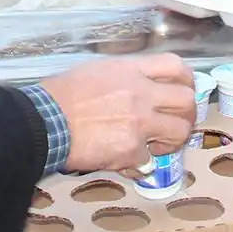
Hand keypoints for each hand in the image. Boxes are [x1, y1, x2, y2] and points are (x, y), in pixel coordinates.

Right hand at [40, 54, 196, 171]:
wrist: (45, 121)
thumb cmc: (61, 94)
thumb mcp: (96, 71)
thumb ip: (124, 78)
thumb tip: (139, 89)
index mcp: (131, 70)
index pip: (176, 66)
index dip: (186, 80)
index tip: (182, 91)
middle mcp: (141, 93)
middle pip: (186, 100)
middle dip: (187, 114)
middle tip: (177, 123)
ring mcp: (139, 123)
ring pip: (179, 132)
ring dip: (172, 142)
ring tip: (157, 146)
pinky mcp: (131, 150)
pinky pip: (148, 161)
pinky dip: (139, 164)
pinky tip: (126, 161)